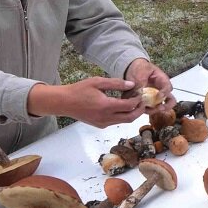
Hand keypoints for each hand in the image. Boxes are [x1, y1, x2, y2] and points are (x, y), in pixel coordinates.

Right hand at [27, 77, 145, 127]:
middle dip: (139, 110)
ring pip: (123, 121)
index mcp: (106, 106)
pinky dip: (122, 116)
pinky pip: (115, 122)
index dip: (137, 100)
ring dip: (131, 114)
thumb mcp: (98, 82)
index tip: (140, 93)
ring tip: (134, 103)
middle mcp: (105, 117)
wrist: (64, 102)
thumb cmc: (79, 90)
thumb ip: (116, 83)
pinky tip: (122, 107)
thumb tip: (132, 85)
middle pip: (130, 118)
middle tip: (143, 102)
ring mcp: (103, 123)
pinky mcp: (100, 125)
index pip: (129, 106)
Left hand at [123, 58, 174, 114]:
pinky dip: (146, 110)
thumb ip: (140, 82)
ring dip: (154, 110)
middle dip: (166, 106)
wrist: (132, 68)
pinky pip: (149, 109)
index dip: (165, 93)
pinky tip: (139, 108)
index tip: (159, 96)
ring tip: (145, 109)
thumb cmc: (140, 68)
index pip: (168, 87)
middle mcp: (161, 90)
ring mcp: (155, 97)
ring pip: (160, 107)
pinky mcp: (147, 102)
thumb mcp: (141, 72)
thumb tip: (138, 95)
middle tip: (159, 108)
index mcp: (162, 80)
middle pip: (170, 101)